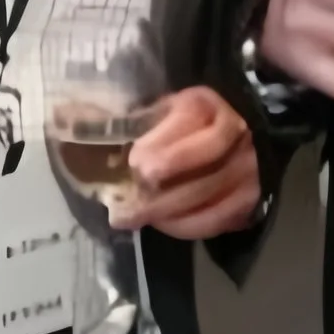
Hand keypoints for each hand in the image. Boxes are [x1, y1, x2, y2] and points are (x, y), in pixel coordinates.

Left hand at [122, 85, 262, 238]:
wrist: (235, 131)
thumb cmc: (187, 119)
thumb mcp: (164, 107)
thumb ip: (139, 121)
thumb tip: (84, 127)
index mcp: (209, 107)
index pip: (192, 130)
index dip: (164, 150)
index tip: (135, 165)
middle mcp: (236, 137)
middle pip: (199, 172)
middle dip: (157, 194)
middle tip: (122, 209)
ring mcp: (248, 170)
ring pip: (205, 199)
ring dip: (164, 214)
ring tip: (131, 220)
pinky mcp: (249, 200)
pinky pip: (216, 221)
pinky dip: (184, 226)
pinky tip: (161, 224)